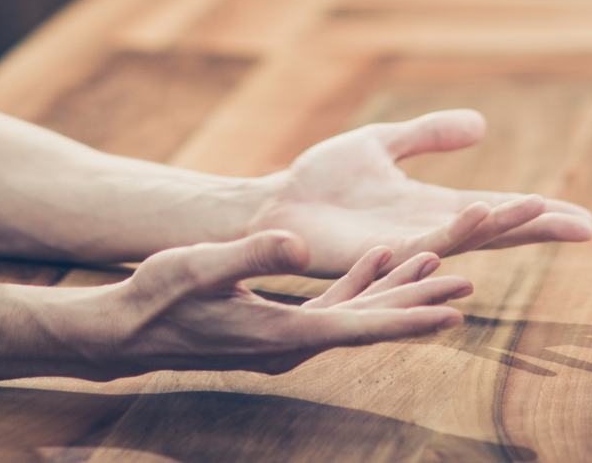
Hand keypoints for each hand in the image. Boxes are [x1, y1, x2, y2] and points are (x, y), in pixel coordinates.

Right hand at [61, 231, 469, 378]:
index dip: (409, 318)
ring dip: (395, 290)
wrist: (122, 332)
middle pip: (370, 323)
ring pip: (355, 314)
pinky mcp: (276, 328)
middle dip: (419, 303)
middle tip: (468, 284)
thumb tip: (301, 246)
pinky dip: (359, 283)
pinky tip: (379, 258)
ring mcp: (285, 340)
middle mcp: (292, 345)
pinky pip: (331, 307)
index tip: (454, 312)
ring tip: (439, 265)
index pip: (360, 328)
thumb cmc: (156, 299)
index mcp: (282, 336)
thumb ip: (252, 254)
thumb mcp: (199, 267)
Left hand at [244, 110, 591, 276]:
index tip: (578, 215)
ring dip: (505, 226)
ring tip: (544, 212)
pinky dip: (457, 230)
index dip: (535, 212)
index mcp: (432, 207)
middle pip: (494, 230)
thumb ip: (429, 135)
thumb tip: (481, 124)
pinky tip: (484, 214)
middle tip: (585, 227)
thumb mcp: (384, 144)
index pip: (494, 211)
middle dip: (537, 227)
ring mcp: (406, 244)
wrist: (277, 203)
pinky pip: (425, 241)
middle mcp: (427, 230)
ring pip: (467, 237)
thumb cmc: (323, 180)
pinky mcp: (380, 250)